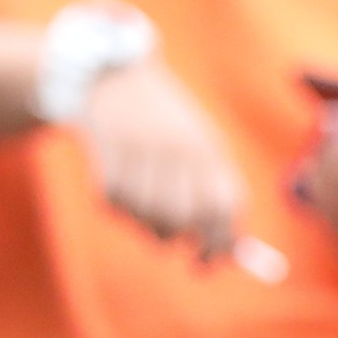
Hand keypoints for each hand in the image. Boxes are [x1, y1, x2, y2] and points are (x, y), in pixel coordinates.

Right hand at [77, 60, 245, 262]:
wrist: (109, 74)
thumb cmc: (163, 125)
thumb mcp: (197, 149)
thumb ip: (215, 198)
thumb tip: (229, 254)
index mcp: (209, 147)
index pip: (223, 207)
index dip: (218, 243)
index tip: (203, 263)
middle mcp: (180, 146)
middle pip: (182, 218)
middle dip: (173, 236)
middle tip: (165, 236)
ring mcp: (143, 145)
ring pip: (146, 214)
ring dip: (141, 221)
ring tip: (139, 203)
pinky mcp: (108, 144)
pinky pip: (113, 199)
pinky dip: (113, 203)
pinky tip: (116, 183)